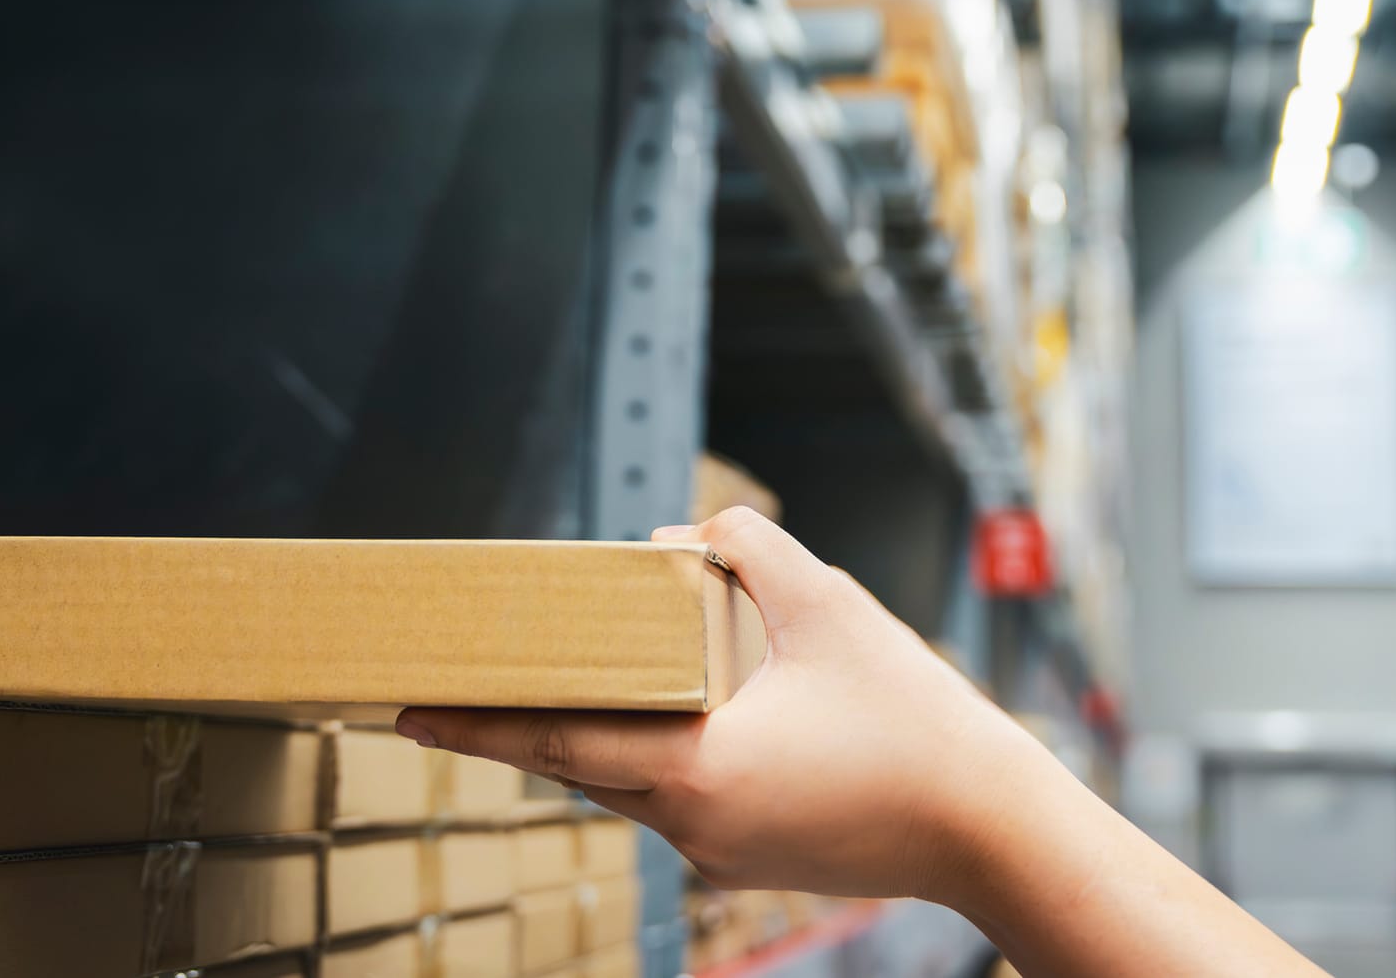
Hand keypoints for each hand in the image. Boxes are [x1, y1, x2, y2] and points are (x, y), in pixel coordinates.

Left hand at [395, 507, 1050, 901]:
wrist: (989, 827)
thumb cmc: (916, 722)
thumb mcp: (831, 608)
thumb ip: (750, 553)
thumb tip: (688, 535)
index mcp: (698, 772)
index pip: (559, 742)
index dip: (478, 721)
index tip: (407, 708)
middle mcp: (693, 828)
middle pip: (582, 767)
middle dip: (521, 722)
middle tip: (457, 686)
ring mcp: (720, 854)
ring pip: (629, 785)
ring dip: (593, 736)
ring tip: (561, 682)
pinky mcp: (751, 858)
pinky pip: (677, 800)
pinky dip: (652, 755)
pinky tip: (664, 712)